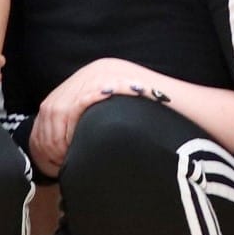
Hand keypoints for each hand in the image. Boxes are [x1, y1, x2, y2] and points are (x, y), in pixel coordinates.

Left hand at [29, 59, 158, 176]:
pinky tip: (72, 148)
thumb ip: (92, 117)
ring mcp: (101, 74)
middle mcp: (93, 70)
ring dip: (55, 139)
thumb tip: (64, 141)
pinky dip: (68, 131)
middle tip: (54, 164)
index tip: (48, 158)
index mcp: (92, 76)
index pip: (53, 103)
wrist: (188, 109)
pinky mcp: (108, 82)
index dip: (45, 133)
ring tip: (63, 161)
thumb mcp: (116, 113)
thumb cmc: (155, 120)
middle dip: (46, 139)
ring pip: (58, 108)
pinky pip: (75, 108)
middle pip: (51, 105)